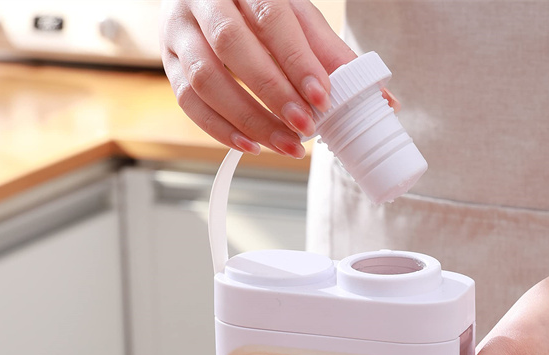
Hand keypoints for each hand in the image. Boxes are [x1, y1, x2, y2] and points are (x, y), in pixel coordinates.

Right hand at [160, 0, 356, 156]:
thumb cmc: (259, 11)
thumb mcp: (297, 20)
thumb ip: (332, 57)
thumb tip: (380, 101)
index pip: (271, 18)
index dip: (297, 62)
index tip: (323, 99)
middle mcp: (204, 0)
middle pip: (233, 47)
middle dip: (273, 94)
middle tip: (305, 128)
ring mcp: (179, 31)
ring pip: (204, 79)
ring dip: (248, 120)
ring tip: (286, 146)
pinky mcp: (167, 62)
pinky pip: (187, 102)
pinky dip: (220, 130)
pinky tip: (251, 146)